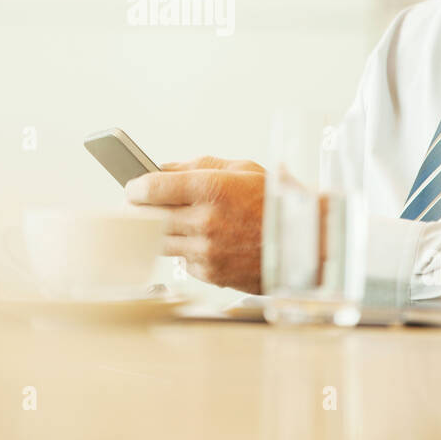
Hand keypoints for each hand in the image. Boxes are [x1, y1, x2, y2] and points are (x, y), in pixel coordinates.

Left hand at [125, 156, 265, 293]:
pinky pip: (182, 260)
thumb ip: (198, 166)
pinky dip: (185, 250)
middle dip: (141, 209)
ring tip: (169, 220)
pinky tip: (201, 240)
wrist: (308, 243)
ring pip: (161, 241)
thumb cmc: (277, 202)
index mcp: (212, 188)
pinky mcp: (211, 273)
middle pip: (149, 217)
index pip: (151, 188)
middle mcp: (205, 221)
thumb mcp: (242, 169)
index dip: (135, 187)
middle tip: (139, 204)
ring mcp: (206, 251)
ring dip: (159, 231)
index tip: (132, 186)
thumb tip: (163, 169)